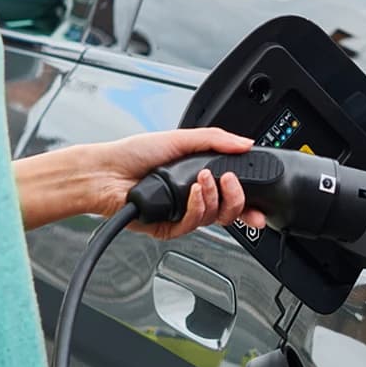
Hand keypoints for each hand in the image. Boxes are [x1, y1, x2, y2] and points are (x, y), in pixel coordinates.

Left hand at [86, 127, 270, 241]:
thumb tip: (245, 143)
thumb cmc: (133, 153)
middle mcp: (191, 197)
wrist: (105, 173)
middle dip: (237, 199)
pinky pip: (193, 225)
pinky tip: (192, 193)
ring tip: (202, 179)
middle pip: (228, 210)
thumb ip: (216, 140)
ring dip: (213, 197)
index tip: (261, 205)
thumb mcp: (180, 138)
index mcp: (197, 177)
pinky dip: (197, 207)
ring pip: (213, 218)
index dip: (249, 202)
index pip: (230, 193)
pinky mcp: (168, 228)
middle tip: (232, 182)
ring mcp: (181, 213)